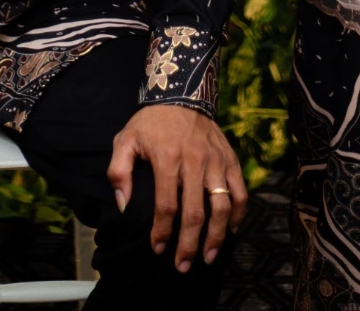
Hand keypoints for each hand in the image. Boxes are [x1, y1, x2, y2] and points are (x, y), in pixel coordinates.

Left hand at [108, 104, 246, 272]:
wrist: (183, 92)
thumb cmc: (151, 122)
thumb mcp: (126, 139)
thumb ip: (118, 171)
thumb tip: (123, 205)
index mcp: (168, 159)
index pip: (167, 206)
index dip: (162, 232)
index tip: (157, 250)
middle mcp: (195, 162)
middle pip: (195, 213)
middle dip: (189, 245)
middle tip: (182, 267)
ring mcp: (216, 161)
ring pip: (223, 205)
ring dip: (217, 236)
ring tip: (209, 257)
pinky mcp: (230, 158)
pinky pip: (240, 191)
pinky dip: (239, 214)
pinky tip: (231, 231)